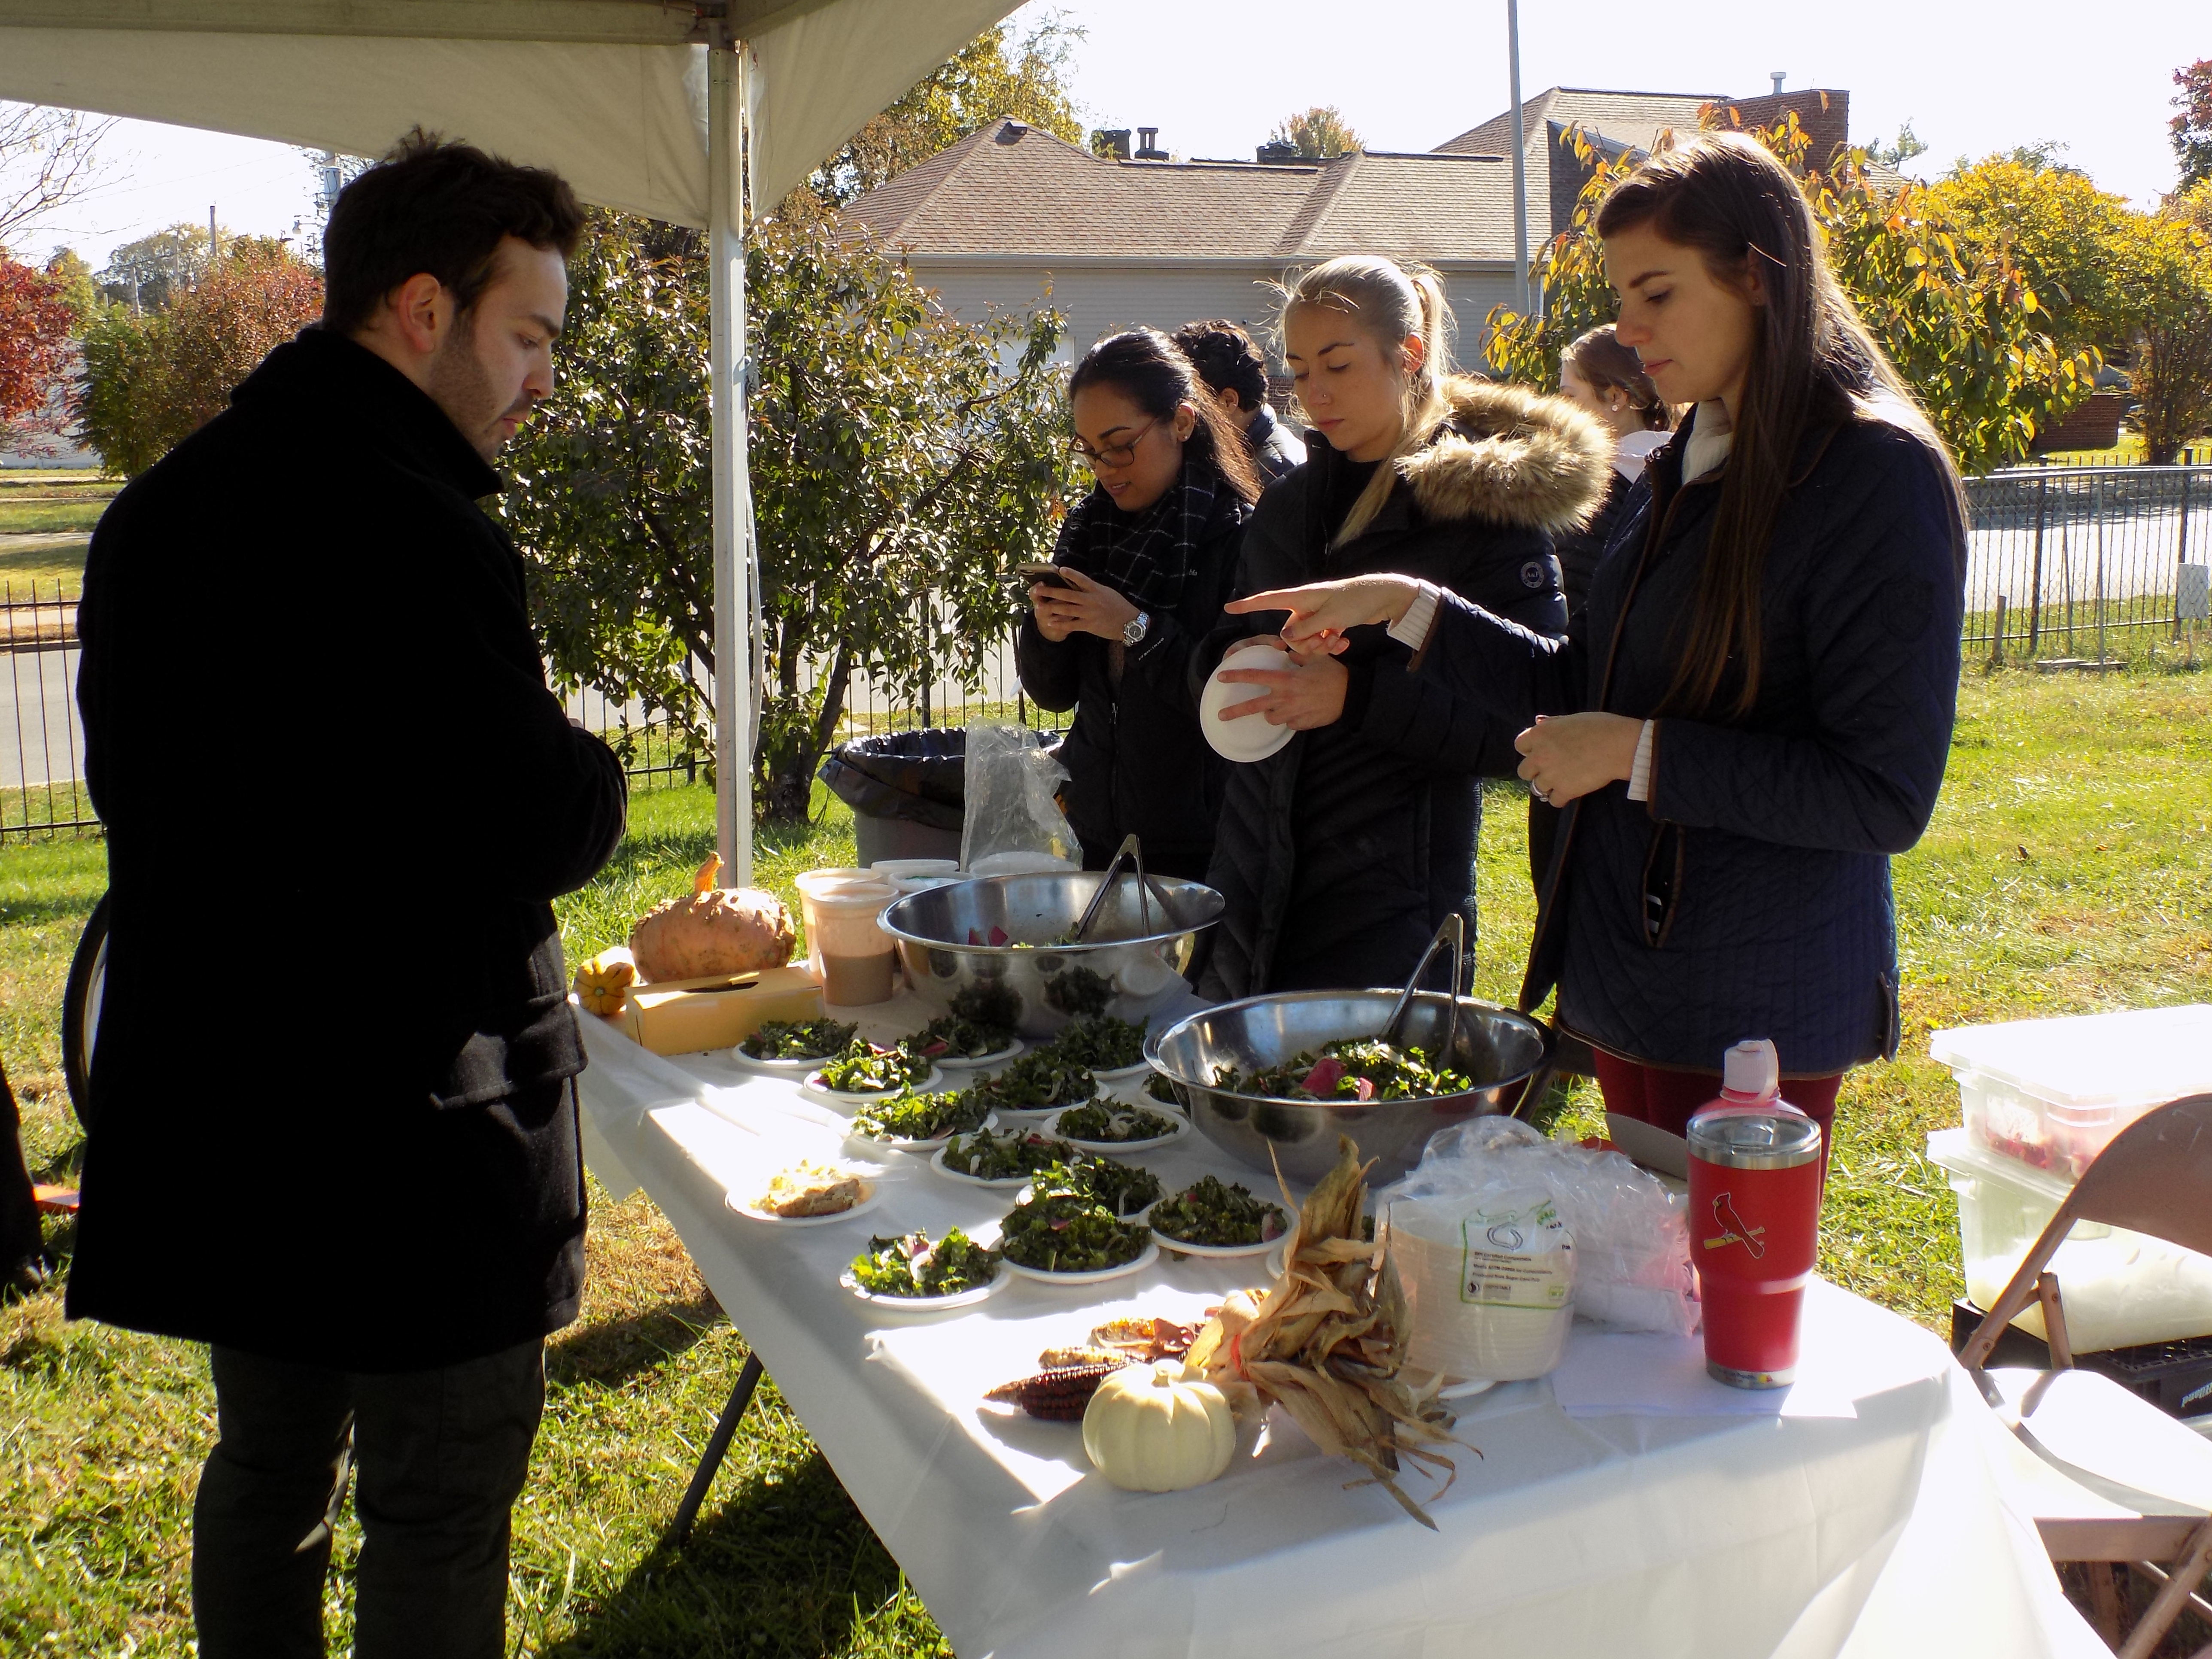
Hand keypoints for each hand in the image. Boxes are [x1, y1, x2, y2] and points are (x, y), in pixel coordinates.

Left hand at [1030, 567, 1137, 643]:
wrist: (1128, 622)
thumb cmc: (1118, 606)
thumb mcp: (1107, 592)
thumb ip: (1093, 588)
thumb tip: (1080, 583)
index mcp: (1096, 590)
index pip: (1082, 579)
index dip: (1071, 574)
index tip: (1060, 569)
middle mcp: (1091, 600)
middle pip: (1067, 595)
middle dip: (1051, 592)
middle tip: (1038, 590)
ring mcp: (1089, 613)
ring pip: (1066, 609)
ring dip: (1051, 608)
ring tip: (1039, 607)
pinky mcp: (1089, 625)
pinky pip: (1071, 624)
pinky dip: (1060, 623)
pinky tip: (1050, 622)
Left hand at [1215, 648, 1349, 728]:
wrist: (1351, 695)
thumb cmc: (1333, 674)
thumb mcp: (1314, 658)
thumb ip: (1297, 656)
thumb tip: (1286, 654)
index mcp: (1286, 679)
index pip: (1255, 676)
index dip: (1236, 676)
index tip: (1221, 677)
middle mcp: (1285, 698)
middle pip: (1254, 706)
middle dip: (1235, 711)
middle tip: (1220, 715)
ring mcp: (1293, 713)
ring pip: (1271, 718)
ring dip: (1270, 713)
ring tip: (1275, 709)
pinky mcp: (1301, 724)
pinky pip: (1289, 724)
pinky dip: (1289, 719)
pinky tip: (1298, 712)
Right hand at [1225, 575, 1423, 654]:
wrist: (1382, 597)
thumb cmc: (1355, 600)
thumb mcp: (1330, 617)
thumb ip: (1306, 629)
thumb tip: (1285, 638)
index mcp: (1301, 598)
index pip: (1267, 600)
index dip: (1247, 605)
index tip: (1228, 608)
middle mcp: (1306, 605)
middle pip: (1290, 632)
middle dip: (1306, 643)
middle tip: (1326, 640)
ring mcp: (1317, 614)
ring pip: (1306, 639)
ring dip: (1321, 645)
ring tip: (1338, 640)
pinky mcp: (1329, 622)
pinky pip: (1320, 639)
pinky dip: (1331, 643)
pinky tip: (1344, 642)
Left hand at [1514, 712, 1643, 805]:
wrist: (1618, 746)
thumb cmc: (1600, 727)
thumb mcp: (1573, 719)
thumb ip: (1553, 723)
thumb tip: (1539, 722)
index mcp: (1540, 735)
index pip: (1520, 745)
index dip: (1530, 749)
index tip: (1540, 751)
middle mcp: (1540, 756)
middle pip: (1523, 771)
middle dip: (1535, 771)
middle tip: (1550, 769)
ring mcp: (1550, 775)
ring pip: (1537, 788)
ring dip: (1547, 786)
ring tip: (1561, 781)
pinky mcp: (1564, 791)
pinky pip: (1554, 801)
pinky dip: (1561, 798)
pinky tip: (1570, 792)